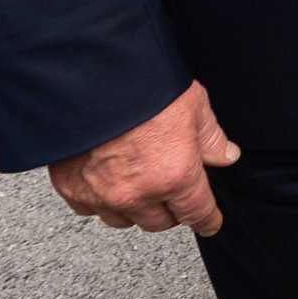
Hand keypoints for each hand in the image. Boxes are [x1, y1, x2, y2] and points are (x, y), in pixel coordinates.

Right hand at [47, 80, 241, 236]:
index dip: (207, 220)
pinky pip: (90, 209)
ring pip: (124, 220)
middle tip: (173, 191)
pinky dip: (101, 200)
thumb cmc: (141, 85)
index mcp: (174, 175)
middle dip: (171, 210)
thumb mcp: (193, 105)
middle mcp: (138, 193)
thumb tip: (226, 155)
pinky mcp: (71, 188)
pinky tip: (108, 180)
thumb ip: (210, 137)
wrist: (90, 74)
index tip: (210, 223)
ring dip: (135, 208)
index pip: (196, 212)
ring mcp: (102, 194)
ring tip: (140, 183)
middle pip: (159, 223)